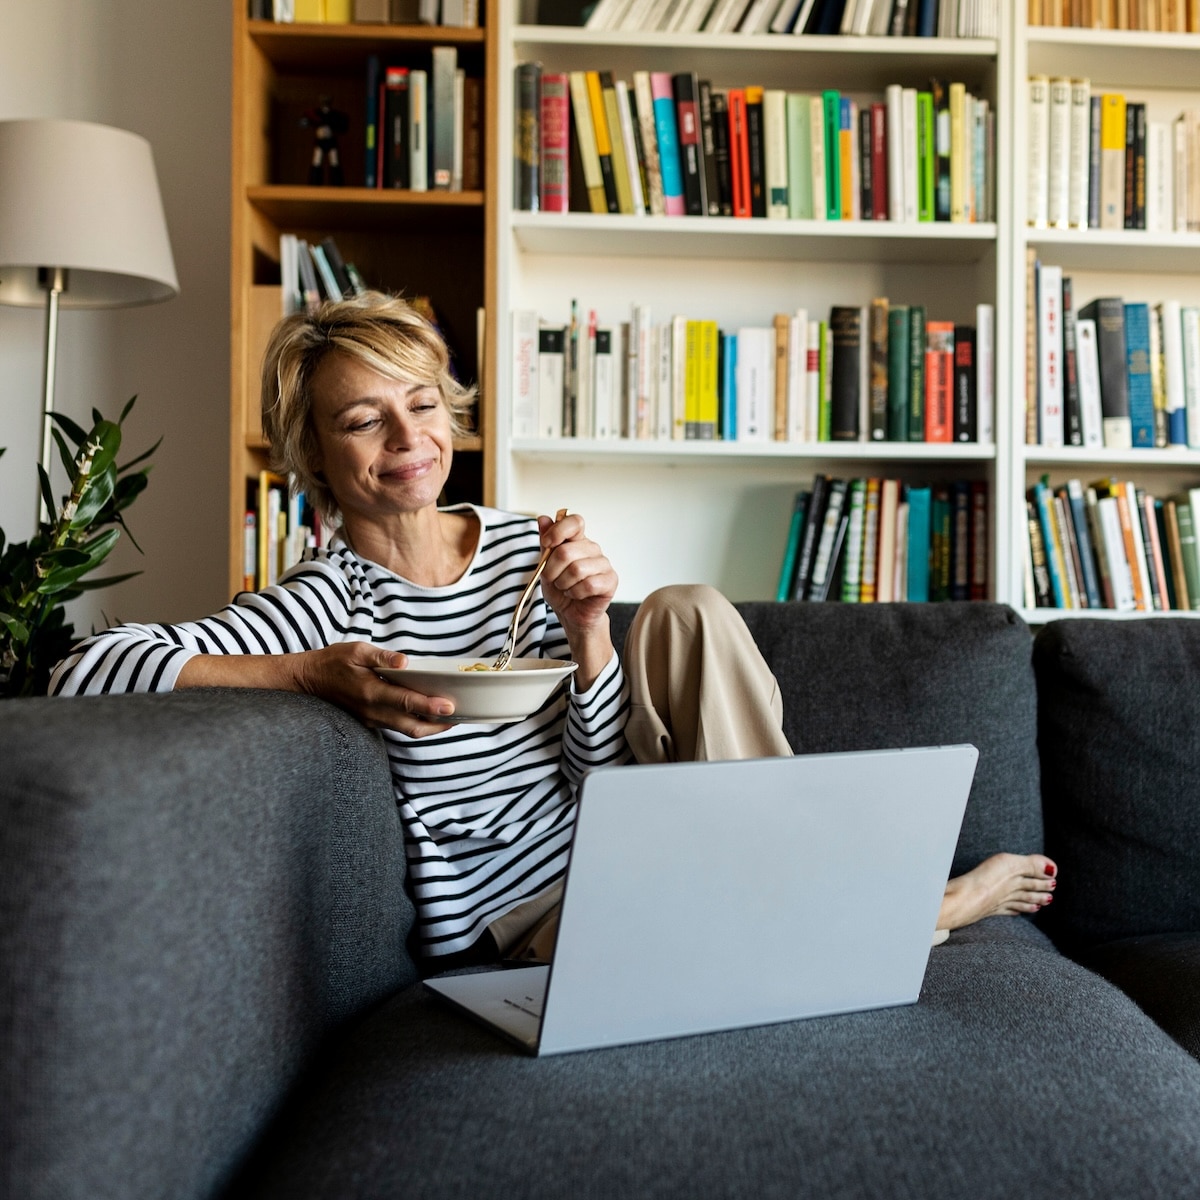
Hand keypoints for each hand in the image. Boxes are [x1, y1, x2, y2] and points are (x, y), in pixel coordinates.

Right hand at [296, 642, 454, 736]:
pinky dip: (414, 723)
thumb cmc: (332, 662)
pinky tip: (426, 714)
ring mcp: (370, 719)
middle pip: (411, 727)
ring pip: (405, 730)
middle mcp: (372, 711)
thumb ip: (380, 657)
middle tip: (458, 717)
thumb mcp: (355, 651)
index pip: (406, 702)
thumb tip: (404, 661)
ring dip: (428, 727)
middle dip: (437, 725)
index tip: (450, 707)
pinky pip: (396, 727)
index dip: (430, 706)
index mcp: (370, 692)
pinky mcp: (369, 721)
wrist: (306, 681)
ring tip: (449, 718)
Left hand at [537, 512, 617, 688]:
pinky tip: (576, 594)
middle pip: (567, 551)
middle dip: (552, 570)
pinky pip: (588, 584)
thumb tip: (542, 518)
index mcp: (577, 540)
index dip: (558, 530)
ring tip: (565, 588)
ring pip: (577, 569)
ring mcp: (603, 564)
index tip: (547, 544)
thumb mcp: (546, 566)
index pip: (574, 521)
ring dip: (563, 583)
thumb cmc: (560, 589)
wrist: (570, 615)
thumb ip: (546, 543)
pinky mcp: (610, 581)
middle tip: (553, 580)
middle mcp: (592, 549)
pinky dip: (575, 592)